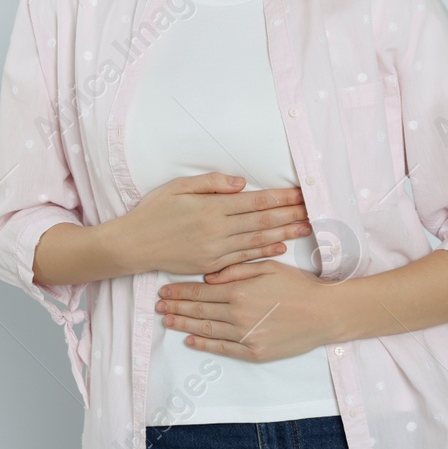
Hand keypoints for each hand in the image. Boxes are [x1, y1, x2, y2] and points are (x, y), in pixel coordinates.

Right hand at [124, 172, 312, 276]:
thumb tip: (240, 183)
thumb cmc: (153, 212)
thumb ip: (210, 183)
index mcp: (212, 207)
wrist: (133, 245)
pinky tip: (280, 247)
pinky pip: (244, 258)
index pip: (256, 201)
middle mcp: (218, 229)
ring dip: (284, 233)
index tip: (300, 193)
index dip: (281, 197)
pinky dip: (264, 252)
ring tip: (306, 227)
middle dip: (290, 214)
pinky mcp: (212, 265)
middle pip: (263, 220)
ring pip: (258, 240)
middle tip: (313, 209)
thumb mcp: (178, 187)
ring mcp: (216, 250)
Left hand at [156, 259, 340, 362]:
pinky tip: (190, 339)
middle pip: (198, 310)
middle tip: (158, 305)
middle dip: (175, 306)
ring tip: (167, 320)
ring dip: (183, 324)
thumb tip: (209, 277)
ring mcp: (245, 335)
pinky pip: (222, 348)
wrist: (324, 314)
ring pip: (206, 329)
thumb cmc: (299, 286)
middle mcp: (238, 314)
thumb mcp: (269, 266)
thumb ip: (237, 269)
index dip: (179, 291)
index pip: (200, 291)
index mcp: (240, 290)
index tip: (164, 289)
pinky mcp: (254, 352)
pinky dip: (203, 344)